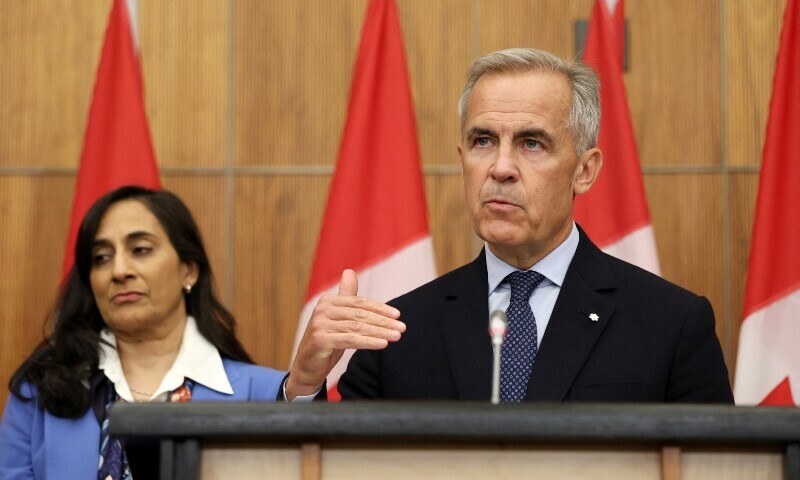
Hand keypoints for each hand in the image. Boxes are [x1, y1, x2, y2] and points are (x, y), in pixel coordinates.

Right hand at [285, 269, 403, 398]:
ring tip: (397, 336)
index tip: (398, 315)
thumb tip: (349, 271)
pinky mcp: (320, 340)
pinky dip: (369, 342)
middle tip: (402, 328)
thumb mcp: (338, 318)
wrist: (308, 366)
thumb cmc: (327, 340)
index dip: (380, 309)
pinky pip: (350, 340)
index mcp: (328, 301)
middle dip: (383, 322)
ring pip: (357, 327)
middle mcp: (322, 310)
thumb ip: (345, 296)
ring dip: (380, 332)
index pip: (359, 303)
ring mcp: (320, 324)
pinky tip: (383, 344)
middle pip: (360, 314)